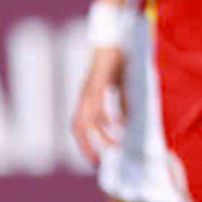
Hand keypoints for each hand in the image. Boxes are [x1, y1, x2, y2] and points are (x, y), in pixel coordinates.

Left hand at [70, 43, 127, 163]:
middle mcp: (85, 95)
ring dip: (99, 136)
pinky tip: (119, 125)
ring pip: (87, 119)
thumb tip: (123, 124)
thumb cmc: (118, 59)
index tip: (94, 158)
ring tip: (113, 148)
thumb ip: (121, 104)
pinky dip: (106, 117)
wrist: (114, 38)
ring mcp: (89, 89)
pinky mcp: (97, 83)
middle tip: (96, 163)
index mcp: (88, 97)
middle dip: (86, 146)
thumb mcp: (121, 86)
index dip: (85, 142)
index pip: (81, 125)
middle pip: (78, 127)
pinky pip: (98, 104)